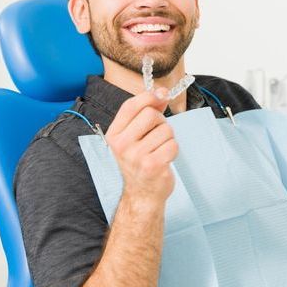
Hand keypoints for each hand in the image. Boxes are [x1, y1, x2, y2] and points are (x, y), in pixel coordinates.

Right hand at [105, 88, 178, 202]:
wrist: (140, 194)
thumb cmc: (138, 162)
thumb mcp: (133, 137)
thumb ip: (145, 113)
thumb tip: (162, 92)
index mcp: (114, 135)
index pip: (130, 106)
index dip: (149, 96)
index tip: (162, 94)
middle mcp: (122, 145)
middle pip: (151, 115)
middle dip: (161, 121)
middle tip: (157, 135)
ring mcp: (137, 157)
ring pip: (165, 130)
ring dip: (168, 138)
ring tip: (159, 150)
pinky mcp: (153, 166)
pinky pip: (172, 145)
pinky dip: (173, 150)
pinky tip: (164, 159)